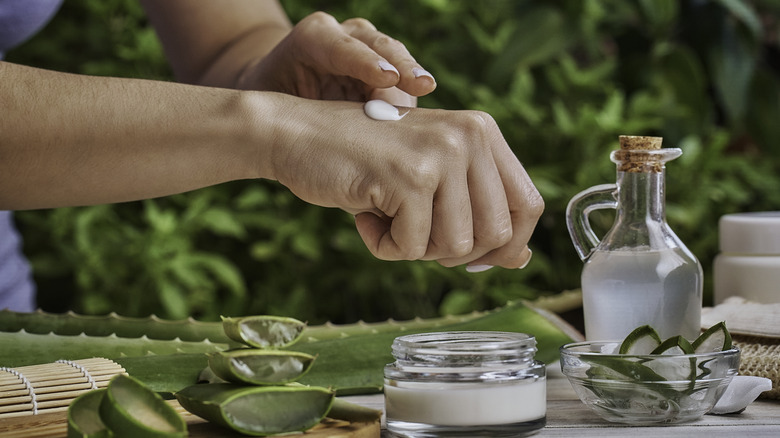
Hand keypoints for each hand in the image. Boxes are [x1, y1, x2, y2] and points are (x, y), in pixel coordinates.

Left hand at [237, 12, 435, 106]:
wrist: (282, 88)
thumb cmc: (274, 98)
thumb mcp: (271, 102)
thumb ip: (293, 113)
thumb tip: (319, 139)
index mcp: (313, 38)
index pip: (341, 47)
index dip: (365, 62)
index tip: (388, 79)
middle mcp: (346, 35)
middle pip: (379, 46)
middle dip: (401, 66)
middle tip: (421, 85)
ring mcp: (370, 49)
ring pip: (397, 60)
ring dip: (413, 80)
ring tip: (426, 99)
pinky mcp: (386, 69)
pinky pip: (404, 82)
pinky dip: (412, 99)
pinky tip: (424, 117)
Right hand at [267, 97, 542, 269]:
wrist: (298, 135)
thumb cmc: (364, 162)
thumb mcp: (430, 180)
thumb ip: (477, 211)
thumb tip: (520, 260)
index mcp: (482, 131)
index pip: (528, 205)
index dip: (507, 244)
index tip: (473, 257)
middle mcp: (470, 136)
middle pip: (496, 236)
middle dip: (452, 251)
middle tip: (413, 230)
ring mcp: (441, 155)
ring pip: (456, 247)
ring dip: (414, 247)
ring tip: (386, 215)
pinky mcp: (409, 178)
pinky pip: (412, 248)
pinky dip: (384, 246)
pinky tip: (366, 215)